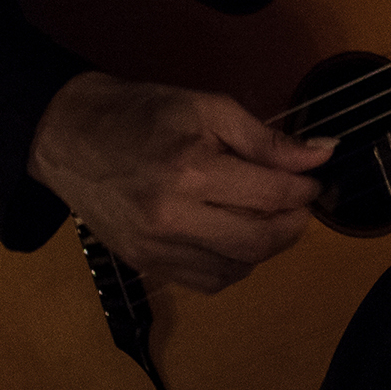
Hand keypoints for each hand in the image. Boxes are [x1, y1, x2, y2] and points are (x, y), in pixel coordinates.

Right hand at [28, 71, 333, 292]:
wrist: (69, 137)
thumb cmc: (142, 114)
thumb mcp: (208, 107)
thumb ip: (266, 138)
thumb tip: (321, 156)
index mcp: (190, 171)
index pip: (271, 195)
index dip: (305, 190)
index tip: (313, 180)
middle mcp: (171, 219)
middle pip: (258, 242)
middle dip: (293, 225)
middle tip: (299, 204)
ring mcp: (154, 249)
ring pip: (236, 269)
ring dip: (266, 248)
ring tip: (267, 218)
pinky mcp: (143, 265)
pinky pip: (207, 282)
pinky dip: (234, 266)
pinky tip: (235, 238)